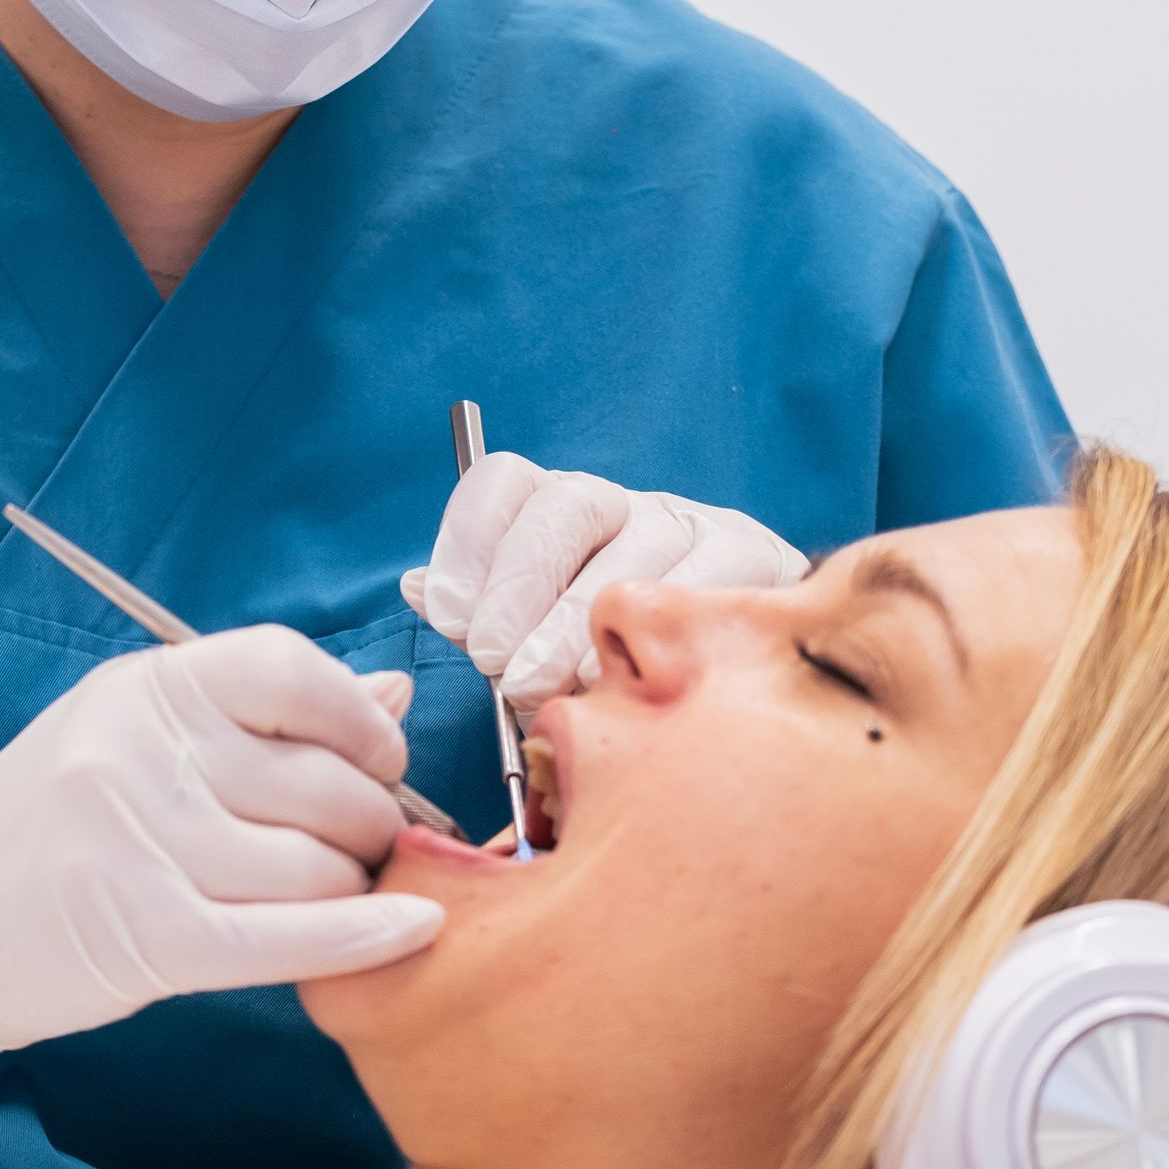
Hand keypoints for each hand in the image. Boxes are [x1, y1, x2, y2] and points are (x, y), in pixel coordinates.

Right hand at [0, 633, 443, 1143]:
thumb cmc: (55, 823)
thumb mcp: (145, 738)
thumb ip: (268, 715)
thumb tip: (394, 697)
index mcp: (145, 689)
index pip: (290, 671)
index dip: (358, 719)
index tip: (380, 756)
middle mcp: (140, 755)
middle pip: (322, 781)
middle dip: (370, 817)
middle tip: (363, 841)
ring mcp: (141, 847)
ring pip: (316, 866)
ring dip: (354, 883)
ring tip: (338, 887)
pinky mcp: (146, 938)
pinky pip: (289, 938)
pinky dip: (366, 937)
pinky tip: (414, 929)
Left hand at [402, 458, 806, 712]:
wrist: (732, 668)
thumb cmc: (615, 658)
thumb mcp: (536, 638)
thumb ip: (479, 616)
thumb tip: (419, 588)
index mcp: (556, 512)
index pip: (503, 483)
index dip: (467, 542)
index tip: (447, 615)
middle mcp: (619, 504)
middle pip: (566, 504)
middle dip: (520, 585)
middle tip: (498, 663)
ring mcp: (688, 525)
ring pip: (636, 543)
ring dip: (581, 619)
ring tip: (550, 684)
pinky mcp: (750, 556)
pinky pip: (707, 580)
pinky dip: (663, 629)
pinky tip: (630, 678)